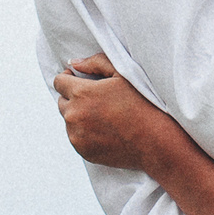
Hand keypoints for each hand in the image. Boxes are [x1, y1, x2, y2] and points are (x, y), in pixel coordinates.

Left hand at [54, 54, 184, 173]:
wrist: (154, 141)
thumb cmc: (142, 103)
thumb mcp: (122, 74)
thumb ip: (95, 63)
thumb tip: (73, 63)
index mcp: (81, 94)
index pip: (58, 82)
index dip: (68, 78)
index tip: (80, 80)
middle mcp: (73, 116)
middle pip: (61, 102)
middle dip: (73, 97)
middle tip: (95, 98)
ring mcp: (77, 136)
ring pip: (68, 121)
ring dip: (78, 116)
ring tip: (102, 115)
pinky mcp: (83, 151)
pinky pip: (76, 137)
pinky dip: (85, 132)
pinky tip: (105, 129)